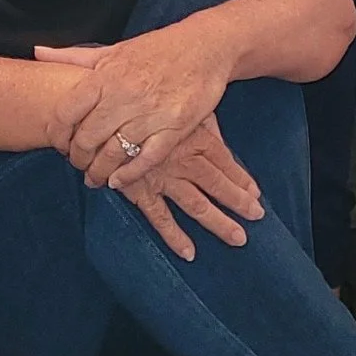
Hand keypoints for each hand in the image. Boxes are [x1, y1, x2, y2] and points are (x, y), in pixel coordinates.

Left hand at [43, 20, 231, 180]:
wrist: (204, 47)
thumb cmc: (156, 49)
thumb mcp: (112, 50)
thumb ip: (73, 56)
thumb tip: (37, 52)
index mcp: (105, 76)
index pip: (66, 113)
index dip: (57, 135)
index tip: (59, 144)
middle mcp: (123, 96)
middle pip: (87, 139)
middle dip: (77, 159)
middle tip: (78, 165)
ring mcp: (150, 114)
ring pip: (113, 154)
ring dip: (99, 172)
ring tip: (95, 178)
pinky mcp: (175, 128)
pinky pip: (146, 160)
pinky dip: (128, 175)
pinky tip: (118, 181)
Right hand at [106, 119, 263, 260]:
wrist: (99, 109)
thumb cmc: (140, 103)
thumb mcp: (177, 105)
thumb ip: (198, 121)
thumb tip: (217, 133)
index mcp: (194, 136)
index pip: (225, 160)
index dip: (241, 178)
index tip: (256, 194)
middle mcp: (183, 159)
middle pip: (217, 185)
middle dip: (239, 202)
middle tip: (257, 218)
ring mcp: (162, 177)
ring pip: (197, 204)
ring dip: (218, 223)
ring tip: (238, 238)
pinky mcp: (139, 189)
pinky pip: (160, 217)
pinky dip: (174, 236)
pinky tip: (189, 253)